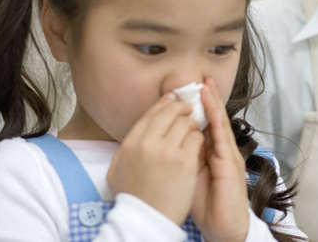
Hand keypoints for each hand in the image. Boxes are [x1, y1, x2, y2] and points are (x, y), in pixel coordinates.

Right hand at [107, 93, 203, 224]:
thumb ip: (127, 146)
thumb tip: (139, 130)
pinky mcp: (185, 161)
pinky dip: (199, 141)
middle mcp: (148, 143)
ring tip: (193, 134)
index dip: (166, 102)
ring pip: (187, 123)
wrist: (146, 219)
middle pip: (171, 111)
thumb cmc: (134, 196)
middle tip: (190, 110)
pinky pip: (197, 138)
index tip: (174, 97)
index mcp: (131, 143)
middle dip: (183, 108)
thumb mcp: (118, 168)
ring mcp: (168, 151)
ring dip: (192, 126)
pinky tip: (197, 149)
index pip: (152, 112)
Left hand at [191, 79, 249, 241]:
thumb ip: (181, 159)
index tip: (186, 92)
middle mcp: (221, 150)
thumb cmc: (206, 205)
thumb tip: (165, 145)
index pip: (202, 125)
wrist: (224, 226)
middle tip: (200, 79)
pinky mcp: (230, 161)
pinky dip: (216, 119)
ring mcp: (227, 154)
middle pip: (212, 118)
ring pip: (218, 122)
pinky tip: (211, 106)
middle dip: (207, 98)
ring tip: (206, 84)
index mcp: (210, 153)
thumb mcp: (188, 177)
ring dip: (213, 102)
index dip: (195, 108)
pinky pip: (222, 136)